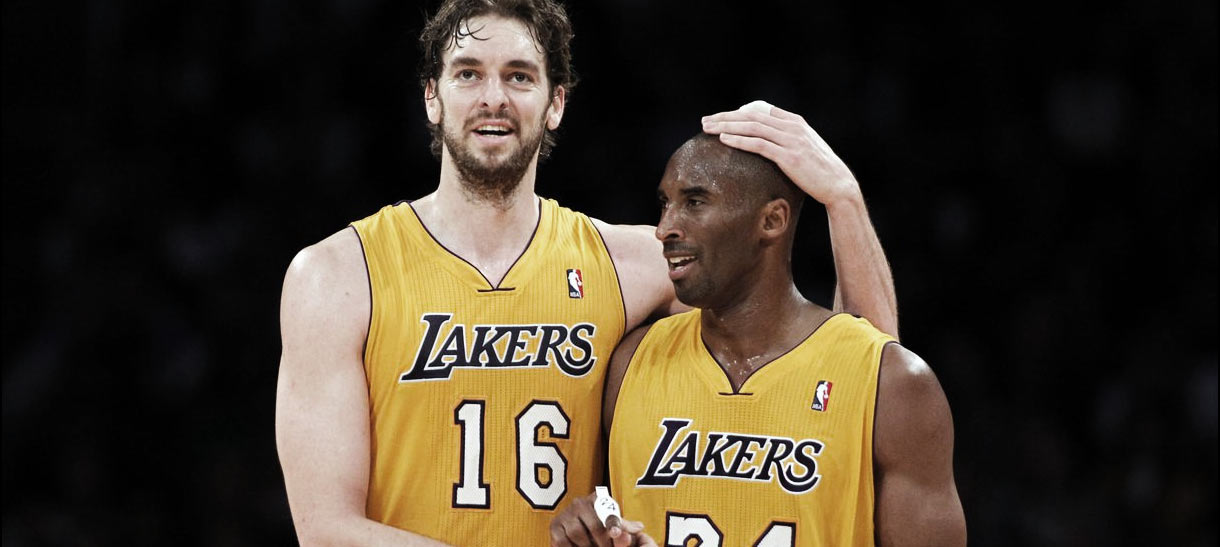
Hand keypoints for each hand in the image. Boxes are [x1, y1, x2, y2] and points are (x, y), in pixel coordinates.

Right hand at [549, 492, 656, 546]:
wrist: (576, 529)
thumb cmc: (598, 527)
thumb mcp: (613, 525)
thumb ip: (624, 527)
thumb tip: (639, 527)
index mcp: (597, 499)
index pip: (606, 511)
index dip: (612, 523)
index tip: (615, 533)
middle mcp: (579, 503)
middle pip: (593, 526)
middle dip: (602, 542)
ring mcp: (565, 514)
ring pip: (577, 534)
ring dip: (587, 546)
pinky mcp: (554, 527)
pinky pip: (562, 542)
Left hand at [702, 100, 861, 206]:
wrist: (838, 184)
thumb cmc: (819, 171)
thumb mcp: (804, 149)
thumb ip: (787, 140)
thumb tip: (767, 143)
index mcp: (795, 122)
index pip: (760, 110)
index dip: (737, 112)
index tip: (720, 118)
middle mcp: (792, 126)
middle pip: (751, 115)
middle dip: (726, 117)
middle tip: (705, 121)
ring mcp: (791, 140)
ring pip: (752, 127)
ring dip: (727, 126)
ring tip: (708, 128)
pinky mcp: (789, 156)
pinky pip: (759, 144)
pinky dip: (739, 140)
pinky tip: (724, 140)